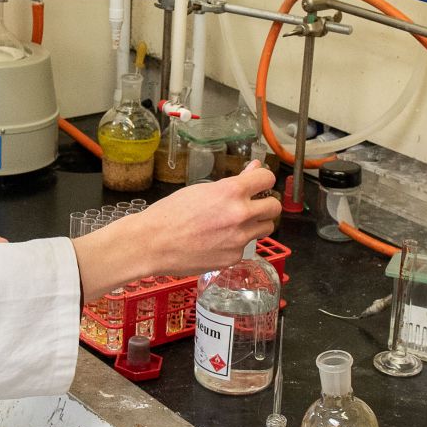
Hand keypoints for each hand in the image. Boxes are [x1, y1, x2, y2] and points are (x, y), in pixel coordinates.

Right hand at [137, 162, 279, 274]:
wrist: (153, 243)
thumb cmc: (171, 213)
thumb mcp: (202, 190)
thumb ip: (233, 183)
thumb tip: (254, 169)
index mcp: (232, 191)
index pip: (267, 179)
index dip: (263, 179)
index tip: (259, 183)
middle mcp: (241, 214)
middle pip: (274, 207)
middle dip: (265, 204)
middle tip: (253, 205)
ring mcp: (239, 239)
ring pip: (266, 228)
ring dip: (257, 224)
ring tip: (237, 224)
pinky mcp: (234, 257)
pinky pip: (246, 247)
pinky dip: (237, 243)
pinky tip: (218, 241)